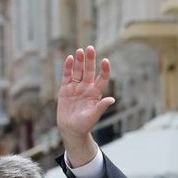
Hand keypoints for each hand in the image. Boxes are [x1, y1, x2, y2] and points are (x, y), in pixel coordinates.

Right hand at [57, 46, 114, 166]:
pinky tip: (69, 58)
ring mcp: (76, 88)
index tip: (106, 61)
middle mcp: (87, 88)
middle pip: (89, 71)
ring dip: (79, 61)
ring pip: (78, 71)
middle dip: (90, 60)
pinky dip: (68, 67)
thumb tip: (112, 99)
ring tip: (80, 50)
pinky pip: (67, 76)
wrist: (71, 129)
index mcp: (96, 94)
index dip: (104, 70)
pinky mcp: (65, 89)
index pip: (102, 79)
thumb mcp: (94, 116)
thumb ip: (101, 107)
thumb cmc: (84, 125)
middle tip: (90, 48)